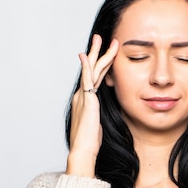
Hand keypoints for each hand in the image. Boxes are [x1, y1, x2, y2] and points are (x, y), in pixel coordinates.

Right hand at [66, 34, 117, 176]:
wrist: (83, 149)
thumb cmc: (89, 142)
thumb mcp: (96, 126)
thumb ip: (97, 117)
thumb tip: (98, 120)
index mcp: (85, 101)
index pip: (94, 78)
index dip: (100, 65)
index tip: (105, 55)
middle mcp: (82, 95)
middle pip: (91, 69)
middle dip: (96, 52)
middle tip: (100, 38)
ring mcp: (83, 96)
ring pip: (92, 70)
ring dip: (97, 53)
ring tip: (100, 39)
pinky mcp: (86, 99)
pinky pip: (87, 78)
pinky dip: (87, 66)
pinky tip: (86, 55)